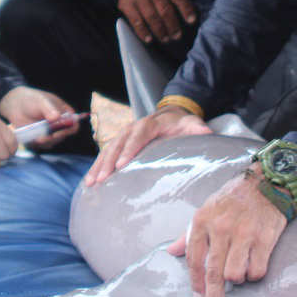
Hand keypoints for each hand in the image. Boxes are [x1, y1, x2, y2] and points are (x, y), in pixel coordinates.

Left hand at [0, 86, 79, 147]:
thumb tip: (56, 117)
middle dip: (53, 138)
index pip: (74, 124)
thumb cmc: (31, 99)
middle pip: (63, 136)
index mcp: (64, 113)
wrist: (15, 105)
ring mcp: (50, 132)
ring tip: (34, 136)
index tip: (57, 132)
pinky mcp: (41, 138)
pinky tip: (30, 137)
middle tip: (42, 138)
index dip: (68, 130)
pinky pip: (41, 145)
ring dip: (44, 142)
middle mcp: (60, 124)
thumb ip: (48, 108)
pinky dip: (36, 144)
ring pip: (52, 142)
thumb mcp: (40, 100)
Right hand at [86, 106, 209, 184]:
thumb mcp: (191, 124)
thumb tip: (206, 132)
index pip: (138, 136)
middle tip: (101, 179)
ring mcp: (124, 135)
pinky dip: (97, 166)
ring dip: (98, 166)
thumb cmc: (181, 123)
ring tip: (91, 183)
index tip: (122, 165)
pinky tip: (90, 181)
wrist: (170, 114)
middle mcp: (133, 128)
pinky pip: (106, 154)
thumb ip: (197, 128)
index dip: (129, 150)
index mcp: (150, 124)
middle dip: (108, 162)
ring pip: (108, 150)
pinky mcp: (120, 143)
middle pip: (118, 144)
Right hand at [117, 0, 195, 43]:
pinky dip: (143, 32)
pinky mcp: (126, 4)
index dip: (186, 10)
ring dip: (160, 31)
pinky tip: (148, 39)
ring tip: (166, 39)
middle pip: (166, 11)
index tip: (192, 21)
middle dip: (173, 26)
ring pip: (153, 19)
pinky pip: (136, 21)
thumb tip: (179, 3)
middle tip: (177, 36)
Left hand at [166, 165, 285, 296]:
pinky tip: (253, 266)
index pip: (193, 258)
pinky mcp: (265, 238)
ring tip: (239, 270)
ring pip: (235, 274)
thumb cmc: (231, 199)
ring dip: (236, 279)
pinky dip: (254, 274)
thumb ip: (188, 235)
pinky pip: (257, 270)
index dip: (195, 281)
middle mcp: (221, 228)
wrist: (266, 182)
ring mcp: (244, 233)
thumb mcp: (205, 211)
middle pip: (213, 272)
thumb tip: (170, 252)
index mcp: (202, 220)